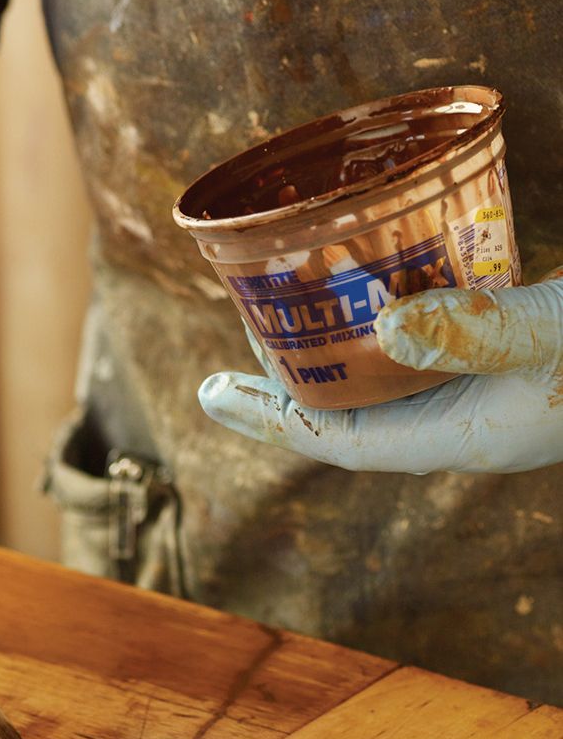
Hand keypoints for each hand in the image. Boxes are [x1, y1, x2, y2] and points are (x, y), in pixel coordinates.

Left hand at [197, 273, 562, 475]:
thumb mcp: (558, 330)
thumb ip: (479, 329)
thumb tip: (382, 330)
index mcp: (469, 434)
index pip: (342, 442)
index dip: (272, 419)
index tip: (210, 392)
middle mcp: (470, 420)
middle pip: (351, 413)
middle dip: (287, 388)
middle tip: (227, 349)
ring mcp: (492, 390)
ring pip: (388, 380)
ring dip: (333, 357)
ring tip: (283, 320)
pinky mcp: (512, 354)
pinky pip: (426, 347)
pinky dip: (386, 326)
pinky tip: (373, 296)